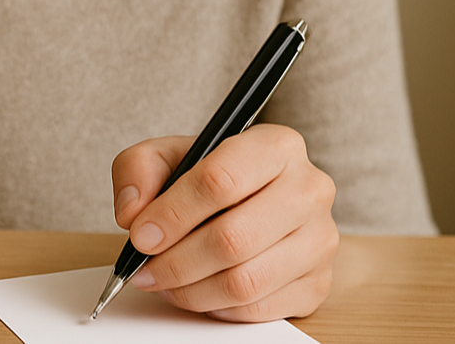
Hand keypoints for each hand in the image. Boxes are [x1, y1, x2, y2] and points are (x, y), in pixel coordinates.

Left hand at [110, 125, 338, 321]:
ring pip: (244, 282)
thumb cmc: (207, 175)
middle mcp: (309, 189)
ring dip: (190, 290)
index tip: (141, 235)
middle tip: (144, 269)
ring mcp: (320, 239)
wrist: (248, 200)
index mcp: (276, 146)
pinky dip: (216, 308)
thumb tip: (133, 215)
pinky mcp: (318, 282)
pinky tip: (197, 291)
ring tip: (164, 282)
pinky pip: (258, 309)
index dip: (173, 213)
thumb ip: (137, 171)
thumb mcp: (164, 156)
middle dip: (175, 262)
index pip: (221, 180)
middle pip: (233, 238)